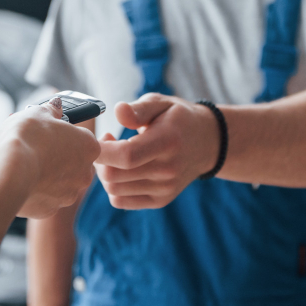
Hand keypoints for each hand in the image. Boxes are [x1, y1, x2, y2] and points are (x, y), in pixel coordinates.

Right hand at [0, 98, 98, 218]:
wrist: (10, 172)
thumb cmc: (28, 138)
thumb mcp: (39, 112)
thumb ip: (51, 110)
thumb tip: (56, 106)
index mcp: (89, 146)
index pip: (84, 139)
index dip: (67, 135)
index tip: (53, 133)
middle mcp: (85, 173)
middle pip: (74, 163)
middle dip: (59, 157)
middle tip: (38, 148)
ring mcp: (68, 194)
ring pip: (60, 183)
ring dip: (47, 175)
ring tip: (27, 165)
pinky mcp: (50, 210)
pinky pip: (45, 198)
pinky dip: (35, 191)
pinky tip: (22, 181)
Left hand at [95, 93, 220, 208]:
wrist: (207, 143)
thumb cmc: (177, 118)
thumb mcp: (161, 103)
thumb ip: (138, 109)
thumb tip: (118, 111)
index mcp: (168, 141)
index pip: (127, 155)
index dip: (102, 149)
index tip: (98, 137)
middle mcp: (168, 170)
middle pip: (115, 176)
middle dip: (99, 159)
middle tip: (105, 143)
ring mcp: (165, 189)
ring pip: (113, 190)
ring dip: (104, 173)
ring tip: (114, 155)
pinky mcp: (160, 200)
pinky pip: (120, 201)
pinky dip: (113, 187)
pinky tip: (120, 170)